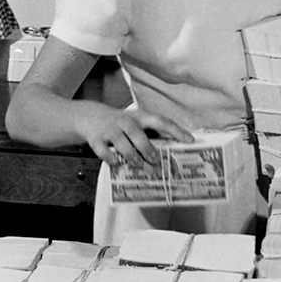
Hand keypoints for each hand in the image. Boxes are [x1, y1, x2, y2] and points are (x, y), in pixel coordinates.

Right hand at [75, 107, 193, 166]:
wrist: (90, 117)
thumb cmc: (122, 124)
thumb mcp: (137, 123)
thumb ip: (152, 134)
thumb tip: (175, 150)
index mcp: (140, 117)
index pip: (161, 121)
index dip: (176, 130)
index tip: (190, 140)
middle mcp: (125, 121)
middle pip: (136, 132)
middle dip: (147, 147)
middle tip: (155, 159)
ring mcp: (109, 129)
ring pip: (121, 142)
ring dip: (131, 155)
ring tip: (138, 164)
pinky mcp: (96, 139)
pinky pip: (103, 149)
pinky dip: (110, 158)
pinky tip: (116, 163)